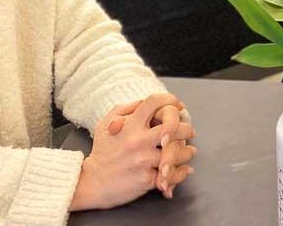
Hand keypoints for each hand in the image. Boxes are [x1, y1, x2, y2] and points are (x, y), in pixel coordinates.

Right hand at [70, 94, 188, 210]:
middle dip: (186, 128)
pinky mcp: (147, 180)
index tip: (178, 106)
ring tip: (189, 151)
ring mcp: (144, 160)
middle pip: (174, 127)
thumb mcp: (106, 123)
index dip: (170, 100)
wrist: (93, 182)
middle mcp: (138, 140)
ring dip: (187, 151)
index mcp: (130, 124)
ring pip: (178, 153)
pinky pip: (173, 175)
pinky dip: (181, 173)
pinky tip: (184, 169)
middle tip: (189, 132)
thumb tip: (145, 102)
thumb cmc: (102, 152)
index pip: (154, 102)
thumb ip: (126, 109)